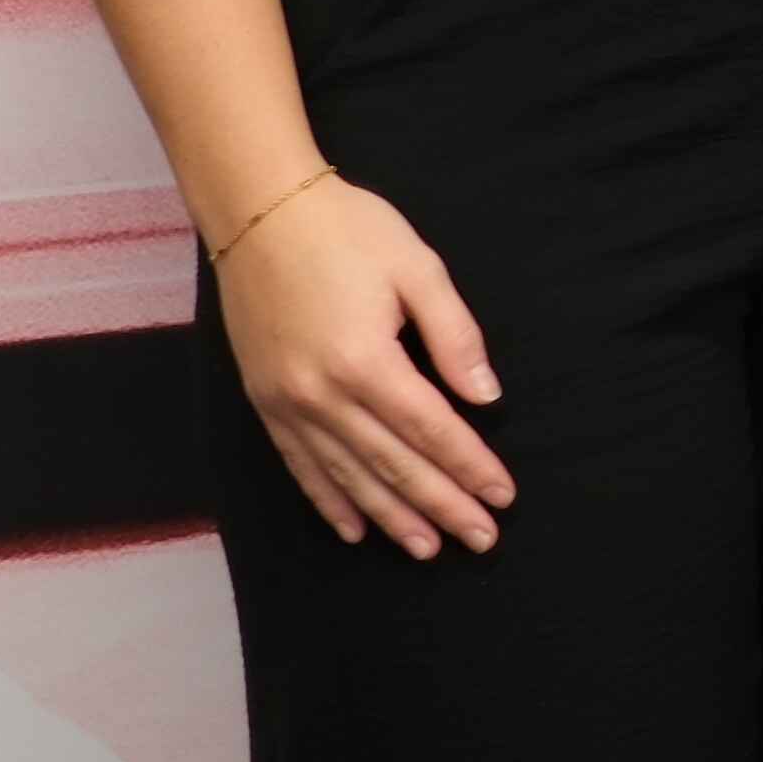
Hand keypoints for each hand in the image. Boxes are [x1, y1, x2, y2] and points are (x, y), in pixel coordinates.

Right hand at [216, 178, 510, 553]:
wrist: (260, 212)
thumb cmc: (347, 230)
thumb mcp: (417, 267)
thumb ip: (453, 335)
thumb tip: (485, 398)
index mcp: (366, 360)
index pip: (431, 429)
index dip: (469, 466)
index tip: (503, 496)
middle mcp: (322, 394)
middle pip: (393, 464)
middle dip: (442, 505)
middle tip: (481, 540)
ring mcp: (287, 404)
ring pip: (348, 476)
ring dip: (392, 517)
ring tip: (428, 549)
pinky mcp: (264, 403)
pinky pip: (300, 466)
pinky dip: (329, 501)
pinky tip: (354, 529)